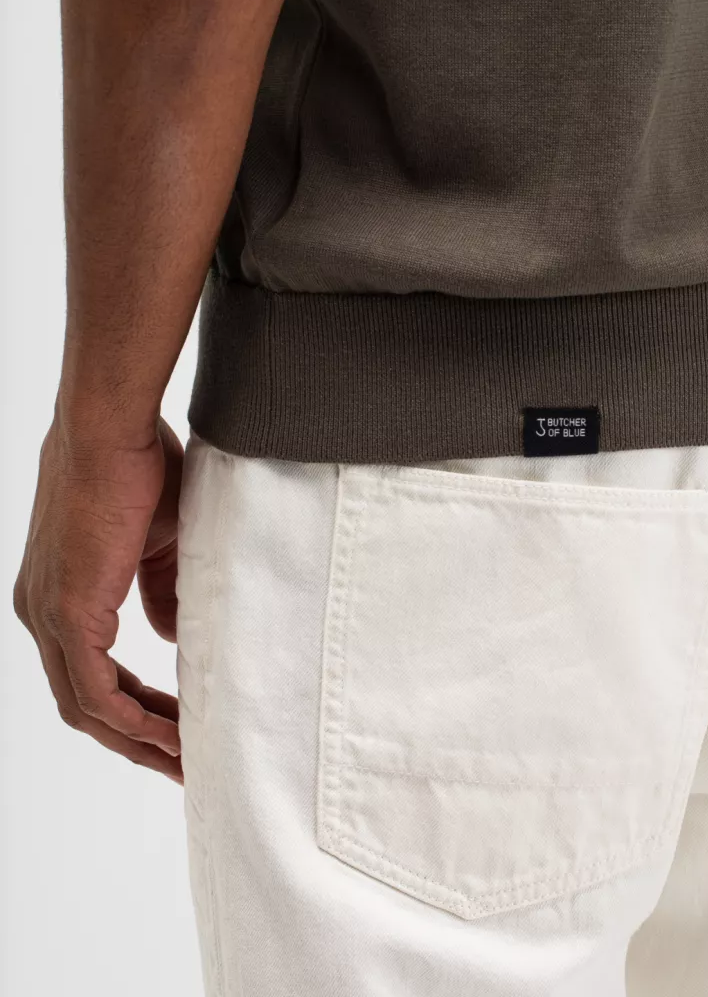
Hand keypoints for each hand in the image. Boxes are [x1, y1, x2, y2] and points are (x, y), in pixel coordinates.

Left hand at [13, 413, 184, 782]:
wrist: (113, 427)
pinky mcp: (68, 613)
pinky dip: (133, 723)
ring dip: (138, 741)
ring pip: (86, 709)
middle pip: (84, 704)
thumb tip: (168, 638)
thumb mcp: (158, 543)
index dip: (135, 708)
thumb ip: (159, 593)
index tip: (177, 727)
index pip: (91, 672)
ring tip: (185, 762)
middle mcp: (41, 612)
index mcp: (58, 593)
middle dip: (136, 739)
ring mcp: (49, 616)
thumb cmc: (139, 466)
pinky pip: (96, 693)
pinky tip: (170, 738)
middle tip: (183, 763)